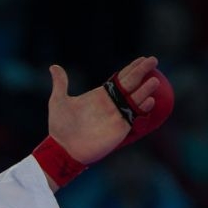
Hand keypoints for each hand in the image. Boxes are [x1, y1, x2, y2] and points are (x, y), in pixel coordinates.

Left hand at [46, 56, 163, 165]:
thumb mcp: (59, 101)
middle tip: (154, 60)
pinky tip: (149, 101)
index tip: (143, 58)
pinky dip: (142, 108)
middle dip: (143, 71)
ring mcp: (118, 115)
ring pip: (136, 99)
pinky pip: (135, 116)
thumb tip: (53, 66)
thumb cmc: (60, 126)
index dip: (132, 67)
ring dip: (145, 89)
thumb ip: (60, 83)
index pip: (120, 77)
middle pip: (132, 84)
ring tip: (154, 80)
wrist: (64, 149)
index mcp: (101, 94)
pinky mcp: (121, 128)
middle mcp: (112, 103)